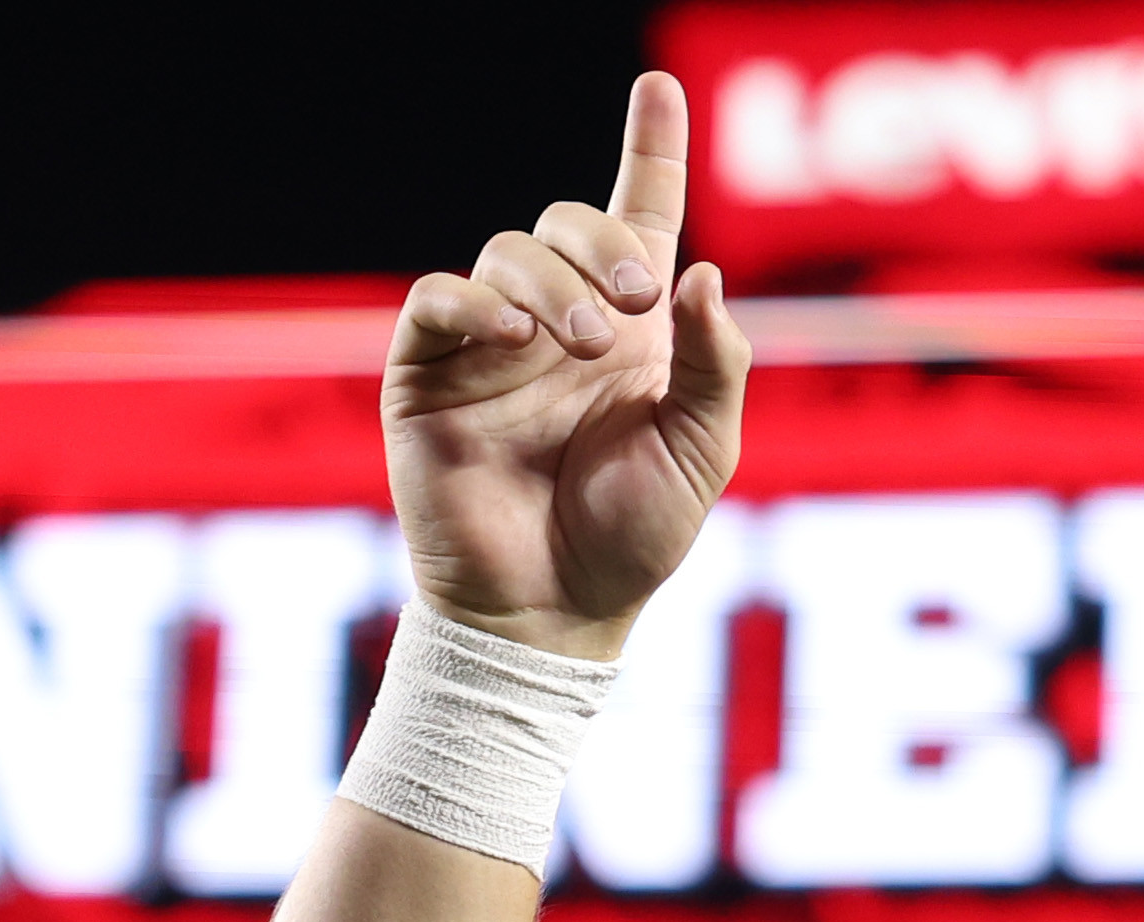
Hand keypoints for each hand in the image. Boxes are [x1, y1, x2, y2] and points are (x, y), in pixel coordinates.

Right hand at [384, 72, 753, 658]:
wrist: (554, 612)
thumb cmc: (633, 538)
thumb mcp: (703, 449)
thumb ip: (715, 360)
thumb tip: (701, 271)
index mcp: (632, 331)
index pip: (640, 216)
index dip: (650, 149)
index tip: (659, 87)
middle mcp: (559, 321)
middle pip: (565, 222)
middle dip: (603, 244)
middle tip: (637, 303)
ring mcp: (489, 344)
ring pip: (506, 254)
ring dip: (553, 286)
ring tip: (581, 347)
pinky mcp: (428, 373)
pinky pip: (439, 300)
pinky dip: (476, 304)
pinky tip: (517, 338)